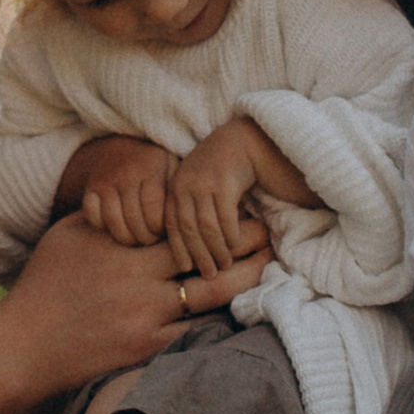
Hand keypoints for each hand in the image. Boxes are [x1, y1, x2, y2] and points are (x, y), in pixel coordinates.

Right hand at [0, 212, 256, 403]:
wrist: (27, 345)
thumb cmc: (46, 282)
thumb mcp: (72, 233)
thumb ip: (108, 212)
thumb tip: (139, 189)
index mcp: (124, 248)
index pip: (183, 224)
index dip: (215, 214)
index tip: (241, 203)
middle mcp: (141, 283)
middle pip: (209, 259)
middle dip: (245, 244)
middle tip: (270, 232)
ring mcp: (148, 320)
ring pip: (212, 298)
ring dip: (243, 280)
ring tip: (266, 266)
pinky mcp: (149, 350)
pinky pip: (196, 332)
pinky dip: (218, 318)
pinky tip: (238, 307)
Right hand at [75, 135, 177, 246]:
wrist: (123, 144)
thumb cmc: (156, 166)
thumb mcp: (173, 170)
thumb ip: (179, 193)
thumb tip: (191, 222)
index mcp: (151, 170)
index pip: (155, 214)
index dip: (159, 230)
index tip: (163, 231)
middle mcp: (127, 174)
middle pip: (135, 221)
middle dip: (145, 238)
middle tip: (151, 239)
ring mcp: (106, 181)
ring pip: (113, 222)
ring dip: (126, 237)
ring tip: (136, 238)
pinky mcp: (91, 189)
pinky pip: (93, 216)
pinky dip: (103, 226)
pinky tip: (116, 226)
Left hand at [167, 119, 279, 278]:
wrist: (243, 139)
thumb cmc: (220, 168)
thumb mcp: (198, 184)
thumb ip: (191, 207)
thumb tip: (191, 245)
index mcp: (175, 186)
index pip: (171, 224)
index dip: (178, 248)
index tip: (186, 268)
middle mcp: (185, 184)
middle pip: (188, 229)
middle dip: (199, 255)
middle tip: (209, 275)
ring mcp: (205, 182)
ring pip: (207, 227)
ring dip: (217, 250)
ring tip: (225, 264)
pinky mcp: (225, 182)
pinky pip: (226, 218)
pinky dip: (230, 235)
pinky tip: (235, 245)